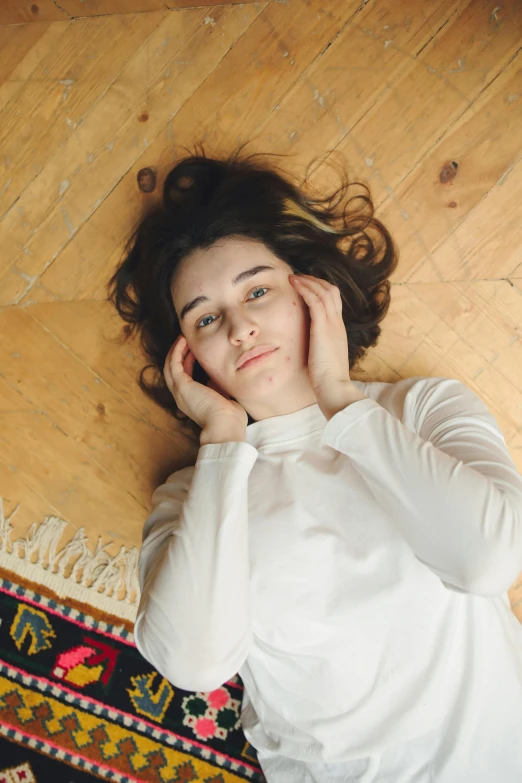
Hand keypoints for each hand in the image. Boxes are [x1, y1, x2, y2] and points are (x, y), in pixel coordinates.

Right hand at [163, 335, 247, 430]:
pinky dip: (177, 351)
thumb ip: (217, 387)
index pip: (185, 377)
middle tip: (186, 340)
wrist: (226, 425)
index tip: (195, 350)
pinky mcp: (181, 385)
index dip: (188, 362)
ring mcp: (179, 391)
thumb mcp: (222, 398)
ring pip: (170, 366)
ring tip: (183, 337)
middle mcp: (182, 396)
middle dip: (178, 354)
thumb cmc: (230, 417)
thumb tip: (216, 377)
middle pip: (173, 370)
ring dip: (175, 350)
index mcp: (191, 400)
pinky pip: (174, 363)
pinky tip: (183, 340)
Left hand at [289, 273, 356, 418]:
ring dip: (308, 281)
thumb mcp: (323, 358)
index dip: (320, 291)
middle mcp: (337, 324)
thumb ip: (318, 348)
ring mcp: (332, 324)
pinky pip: (315, 300)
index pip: (333, 302)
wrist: (334, 387)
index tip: (306, 287)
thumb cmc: (326, 379)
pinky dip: (305, 289)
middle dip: (315, 281)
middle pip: (332, 291)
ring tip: (293, 277)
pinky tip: (293, 284)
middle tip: (299, 277)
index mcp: (337, 331)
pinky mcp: (323, 327)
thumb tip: (308, 348)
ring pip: (324, 291)